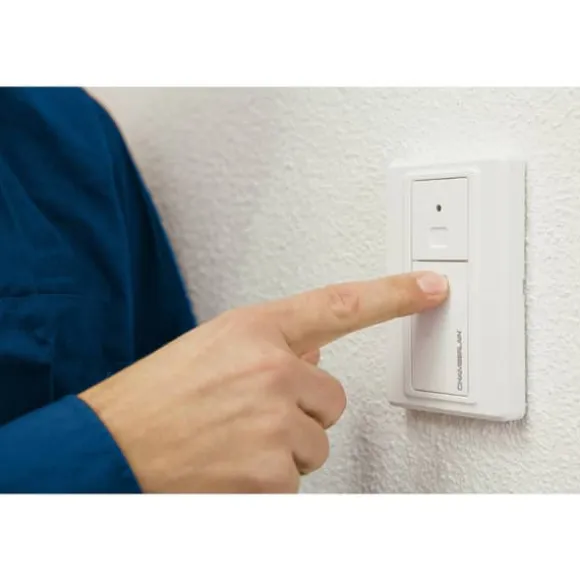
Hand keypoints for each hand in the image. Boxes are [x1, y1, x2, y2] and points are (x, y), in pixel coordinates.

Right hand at [80, 271, 447, 492]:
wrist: (110, 448)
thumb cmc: (156, 396)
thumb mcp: (212, 346)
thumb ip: (270, 345)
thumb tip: (316, 353)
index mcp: (256, 329)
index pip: (341, 304)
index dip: (393, 293)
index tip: (431, 287)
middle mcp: (272, 370)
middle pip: (332, 401)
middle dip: (301, 413)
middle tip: (248, 417)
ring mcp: (274, 424)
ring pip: (314, 446)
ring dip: (282, 449)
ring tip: (230, 443)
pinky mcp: (271, 478)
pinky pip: (294, 482)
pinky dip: (267, 483)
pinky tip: (228, 467)